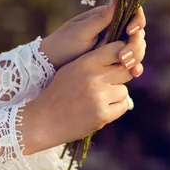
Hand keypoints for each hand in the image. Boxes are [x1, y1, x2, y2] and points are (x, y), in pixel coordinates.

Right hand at [19, 41, 133, 154]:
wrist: (43, 120)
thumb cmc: (58, 93)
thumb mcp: (72, 69)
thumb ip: (94, 61)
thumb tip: (123, 57)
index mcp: (85, 63)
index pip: (117, 49)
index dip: (121, 55)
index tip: (118, 62)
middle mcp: (94, 78)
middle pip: (126, 70)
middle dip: (120, 77)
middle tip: (108, 83)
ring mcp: (99, 97)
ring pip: (124, 90)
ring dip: (116, 95)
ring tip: (98, 99)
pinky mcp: (102, 115)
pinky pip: (123, 106)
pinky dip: (115, 108)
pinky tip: (100, 109)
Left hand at [39, 3, 146, 76]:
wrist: (52, 64)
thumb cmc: (63, 43)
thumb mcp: (81, 31)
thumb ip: (100, 18)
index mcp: (107, 17)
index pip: (132, 13)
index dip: (137, 21)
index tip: (131, 31)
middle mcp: (113, 29)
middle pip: (137, 32)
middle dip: (136, 44)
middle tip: (124, 57)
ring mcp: (114, 45)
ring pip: (136, 47)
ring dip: (136, 56)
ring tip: (126, 65)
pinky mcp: (113, 59)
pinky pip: (130, 61)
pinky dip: (135, 67)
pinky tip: (134, 73)